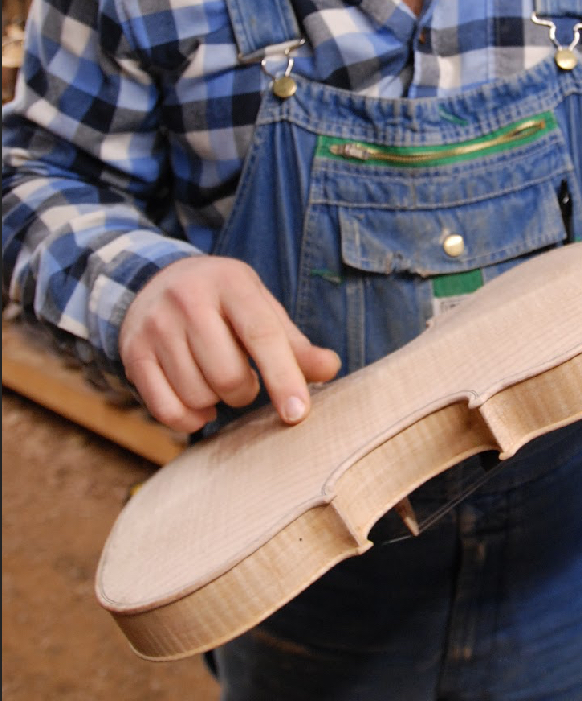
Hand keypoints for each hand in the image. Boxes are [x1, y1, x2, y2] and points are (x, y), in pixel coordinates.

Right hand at [118, 256, 340, 433]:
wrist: (153, 281)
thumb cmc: (222, 301)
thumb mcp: (260, 307)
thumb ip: (294, 342)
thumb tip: (329, 369)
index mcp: (231, 282)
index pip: (262, 335)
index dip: (283, 378)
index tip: (298, 413)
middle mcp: (188, 299)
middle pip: (228, 375)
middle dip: (245, 392)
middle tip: (244, 381)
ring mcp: (155, 326)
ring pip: (198, 395)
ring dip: (216, 402)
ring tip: (216, 380)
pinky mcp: (133, 354)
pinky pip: (166, 410)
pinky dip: (190, 418)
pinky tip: (198, 402)